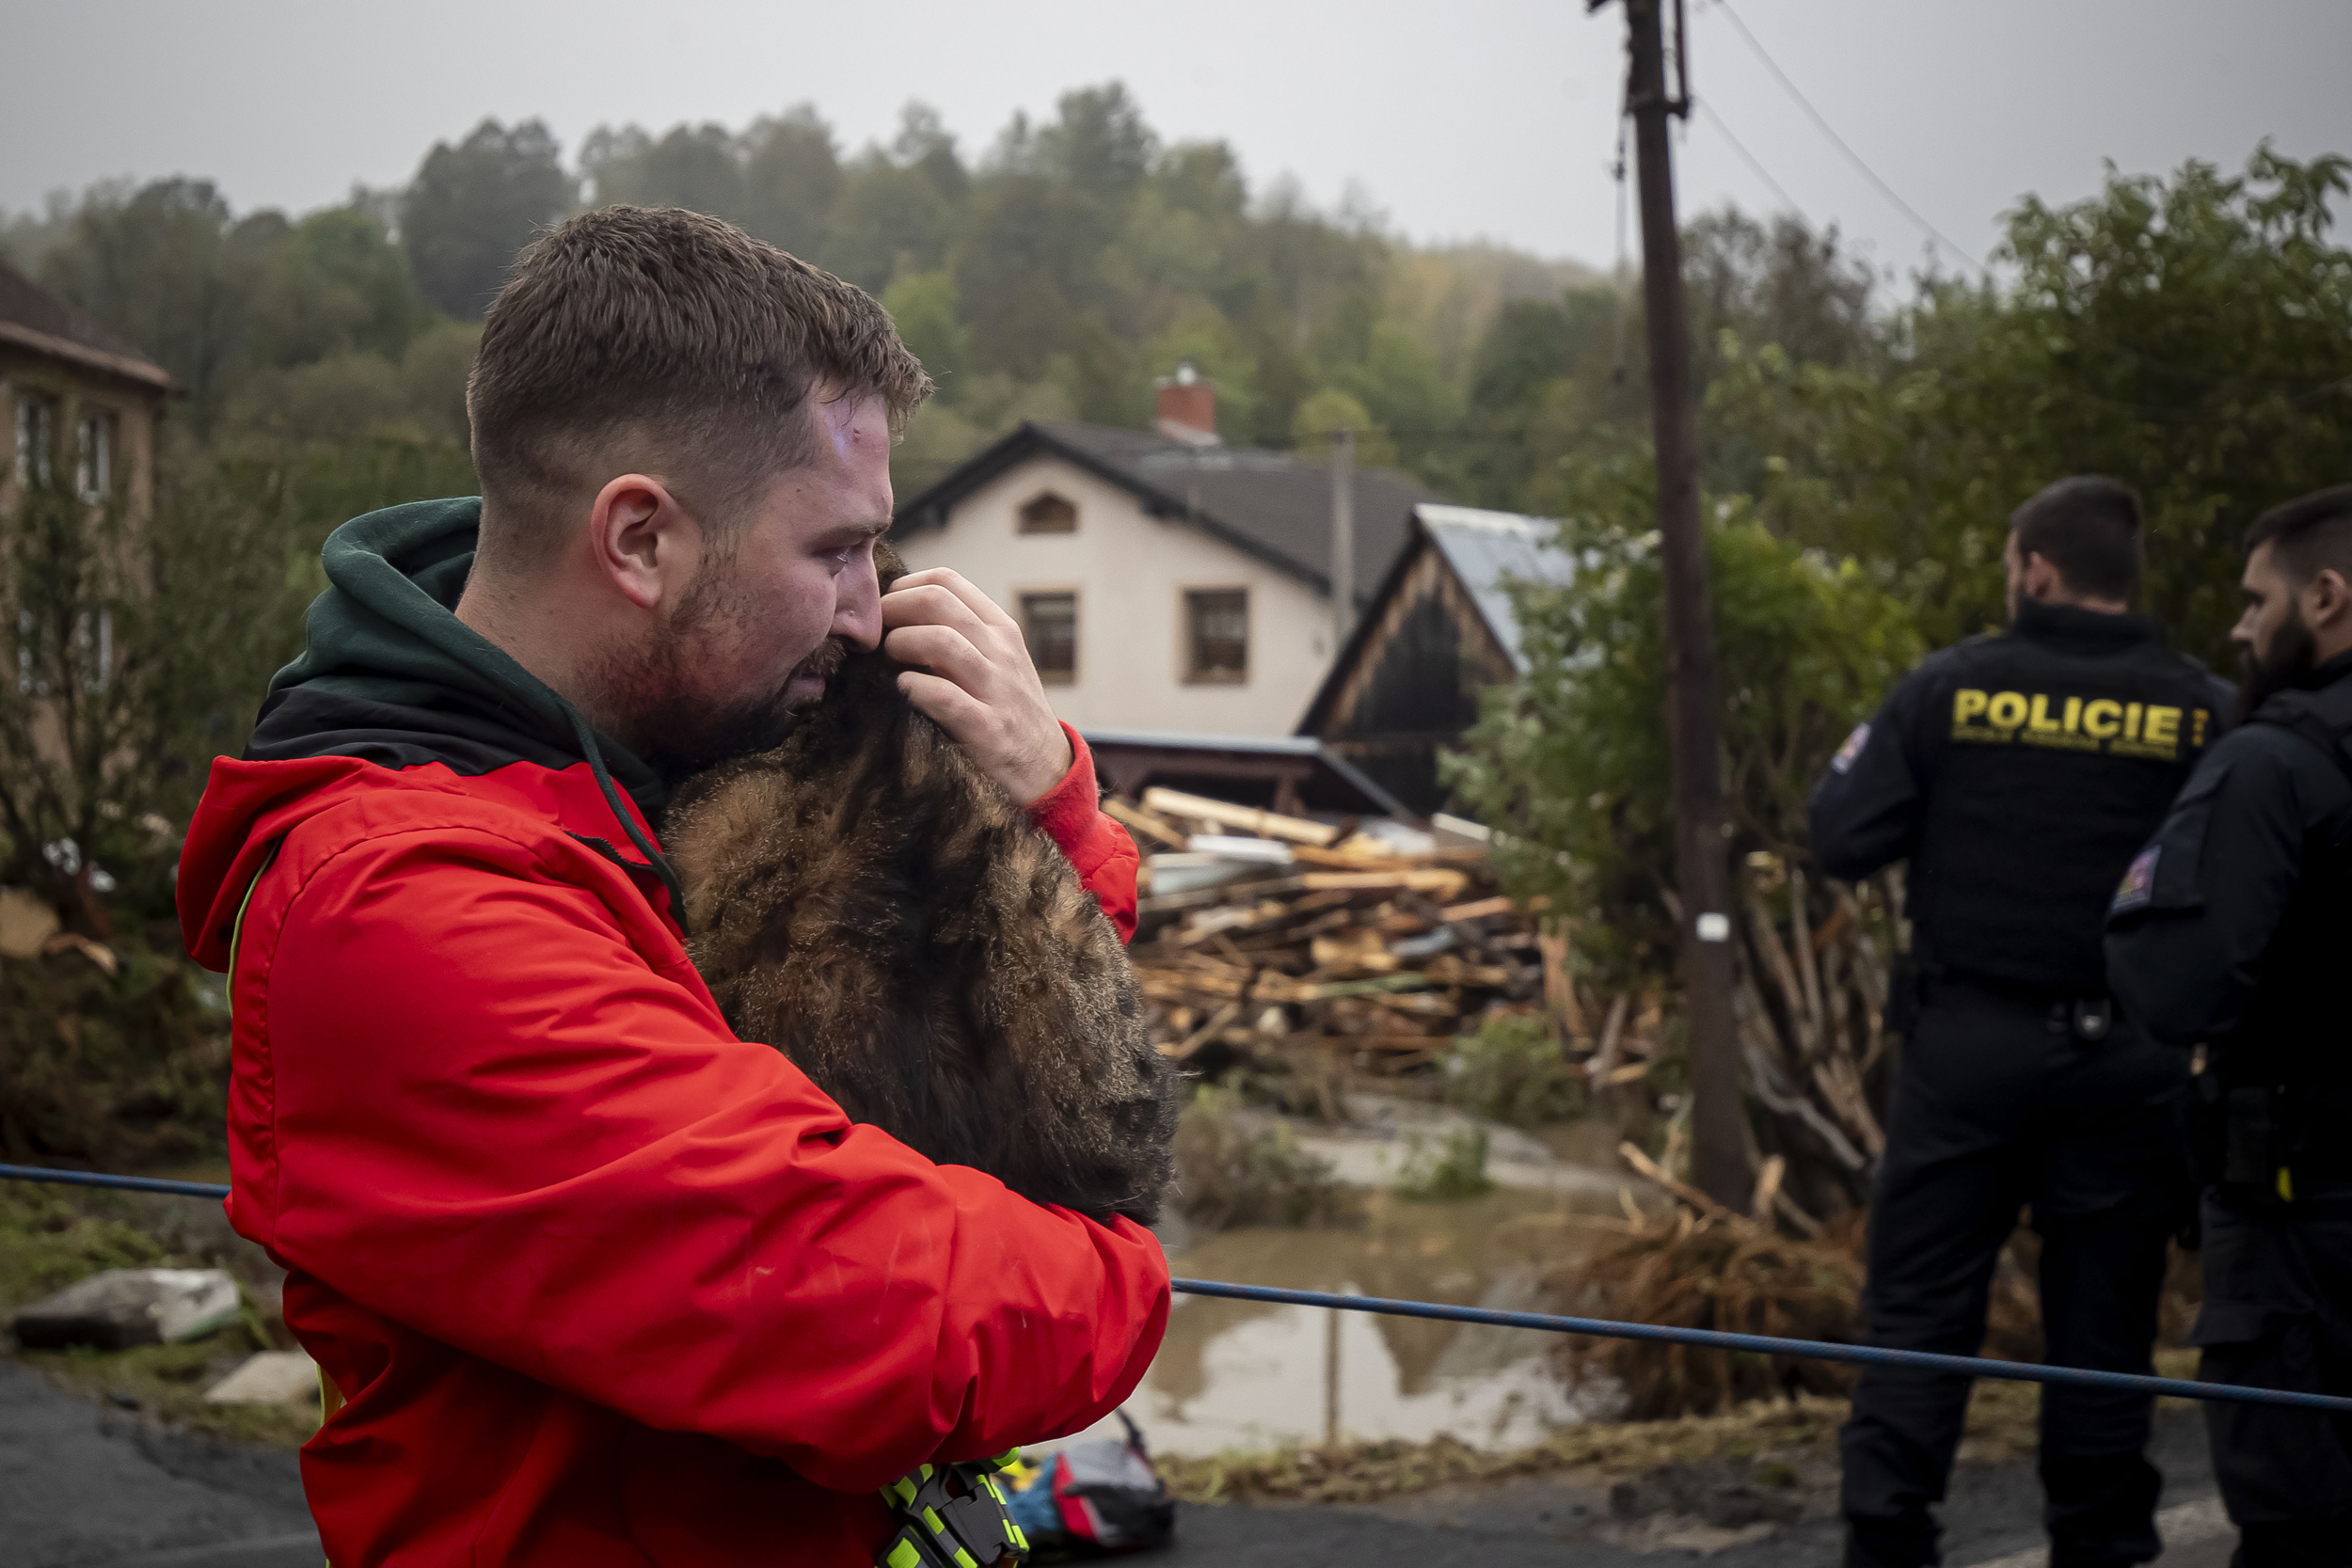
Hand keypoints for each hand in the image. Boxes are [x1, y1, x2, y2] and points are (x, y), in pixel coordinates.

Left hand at [881, 567, 1074, 804]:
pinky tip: (903, 692)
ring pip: (940, 641)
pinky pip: (941, 695)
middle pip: (937, 602)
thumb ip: (961, 635)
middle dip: (894, 609)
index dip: (904, 586)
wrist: (1047, 768)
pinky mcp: (987, 728)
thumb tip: (898, 613)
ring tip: (889, 659)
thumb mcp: (997, 662)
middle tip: (876, 632)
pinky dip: (911, 688)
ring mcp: (996, 688)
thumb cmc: (1009, 710)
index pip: (947, 580)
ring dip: (900, 644)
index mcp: (1001, 629)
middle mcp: (1001, 651)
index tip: (886, 608)